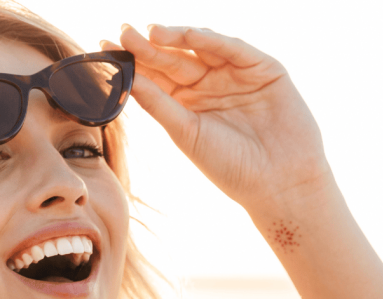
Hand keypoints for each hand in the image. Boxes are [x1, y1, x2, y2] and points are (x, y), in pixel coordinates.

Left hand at [104, 25, 332, 216]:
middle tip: (122, 31)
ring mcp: (235, 74)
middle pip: (173, 58)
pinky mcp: (263, 68)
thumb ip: (158, 103)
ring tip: (150, 33)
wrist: (278, 182)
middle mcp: (209, 84)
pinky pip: (234, 49)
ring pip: (201, 47)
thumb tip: (124, 79)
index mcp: (187, 102)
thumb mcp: (185, 132)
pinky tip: (189, 35)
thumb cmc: (229, 165)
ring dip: (176, 36)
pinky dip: (212, 40)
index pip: (155, 75)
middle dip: (148, 45)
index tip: (103, 47)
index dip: (132, 61)